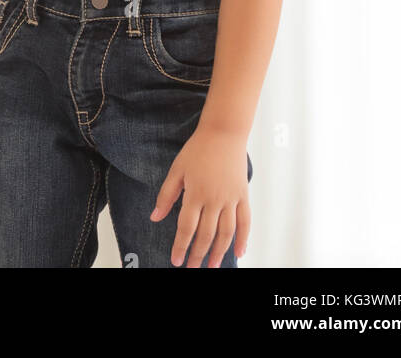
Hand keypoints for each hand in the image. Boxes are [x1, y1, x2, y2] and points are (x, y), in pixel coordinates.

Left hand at [149, 126, 250, 267]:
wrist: (223, 132)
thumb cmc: (197, 149)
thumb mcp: (177, 169)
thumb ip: (166, 195)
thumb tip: (154, 217)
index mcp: (195, 194)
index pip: (186, 228)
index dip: (180, 246)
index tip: (176, 261)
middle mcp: (214, 200)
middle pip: (206, 235)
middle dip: (198, 255)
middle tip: (192, 268)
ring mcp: (231, 199)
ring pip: (226, 233)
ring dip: (219, 252)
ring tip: (213, 266)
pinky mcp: (243, 196)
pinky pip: (245, 222)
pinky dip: (243, 238)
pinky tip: (239, 252)